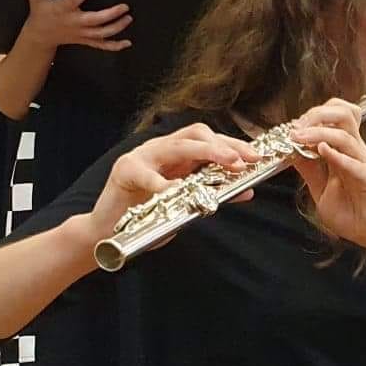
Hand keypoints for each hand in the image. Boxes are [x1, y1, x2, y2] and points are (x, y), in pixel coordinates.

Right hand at [21, 0, 131, 51]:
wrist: (40, 37)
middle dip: (110, 15)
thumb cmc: (40, 13)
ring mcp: (81, 33)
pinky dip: (115, 46)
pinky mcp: (85, 40)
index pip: (75, 0)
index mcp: (63, 9)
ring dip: (116, 27)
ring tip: (128, 18)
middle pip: (95, 21)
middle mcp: (74, 22)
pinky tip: (127, 42)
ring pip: (101, 33)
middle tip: (125, 7)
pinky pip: (102, 45)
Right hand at [85, 124, 261, 241]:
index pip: (210, 139)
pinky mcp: (124, 171)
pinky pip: (146, 175)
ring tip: (228, 164)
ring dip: (206, 152)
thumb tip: (248, 190)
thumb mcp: (186, 203)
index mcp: (178, 154)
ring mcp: (142, 156)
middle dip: (225, 145)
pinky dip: (162, 182)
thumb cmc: (148, 214)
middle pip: (197, 134)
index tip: (257, 157)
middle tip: (246, 160)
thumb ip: (213, 193)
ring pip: (176, 145)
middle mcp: (161, 148)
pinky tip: (177, 189)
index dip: (234, 144)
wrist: (108, 231)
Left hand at [286, 99, 365, 254]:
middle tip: (296, 127)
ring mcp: (363, 162)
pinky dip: (336, 155)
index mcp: (344, 150)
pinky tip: (322, 151)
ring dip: (319, 132)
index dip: (311, 116)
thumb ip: (309, 170)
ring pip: (345, 134)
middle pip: (342, 113)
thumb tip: (292, 152)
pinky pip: (354, 162)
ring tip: (300, 138)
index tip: (291, 128)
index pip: (332, 116)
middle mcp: (355, 151)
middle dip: (316, 114)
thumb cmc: (352, 213)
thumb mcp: (320, 190)